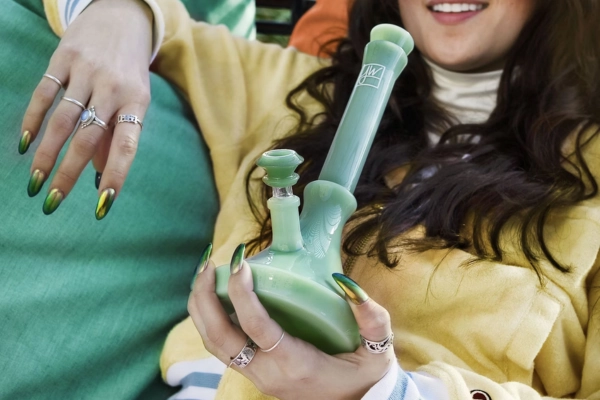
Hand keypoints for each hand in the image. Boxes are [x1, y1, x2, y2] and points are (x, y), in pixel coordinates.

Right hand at [20, 0, 152, 218]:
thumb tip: (98, 172)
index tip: (103, 205)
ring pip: (63, 120)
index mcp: (137, 102)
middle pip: (87, 138)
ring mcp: (87, 72)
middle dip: (69, 173)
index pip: (126, 146)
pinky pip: (44, 94)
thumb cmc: (130, 69)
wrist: (122, 16)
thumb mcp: (135, 100)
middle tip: (53, 200)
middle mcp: (113, 88)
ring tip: (35, 179)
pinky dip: (32, 120)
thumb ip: (116, 134)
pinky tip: (24, 144)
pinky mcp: (63, 58)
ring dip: (46, 153)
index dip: (115, 175)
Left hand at [188, 244, 395, 399]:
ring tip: (204, 274)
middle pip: (218, 336)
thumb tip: (343, 281)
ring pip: (212, 343)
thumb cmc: (364, 379)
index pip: (256, 327)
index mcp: (295, 363)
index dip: (242, 293)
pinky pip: (221, 347)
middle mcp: (268, 372)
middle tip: (209, 263)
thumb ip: (371, 317)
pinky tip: (214, 295)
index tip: (239, 261)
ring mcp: (257, 375)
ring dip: (200, 307)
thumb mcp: (378, 350)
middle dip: (204, 297)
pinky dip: (209, 319)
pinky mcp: (253, 373)